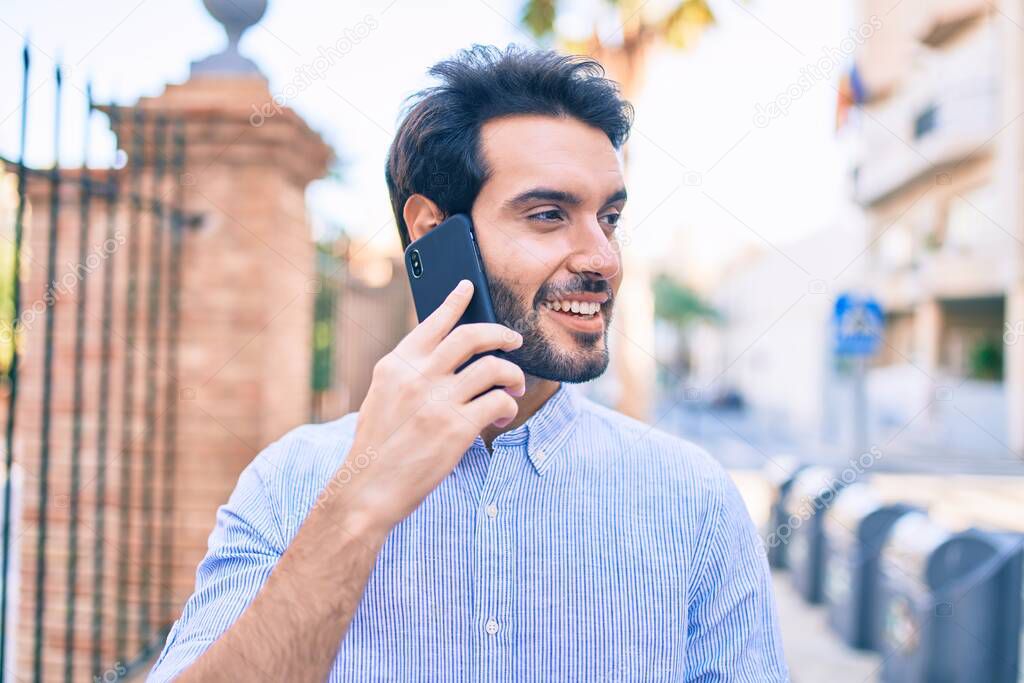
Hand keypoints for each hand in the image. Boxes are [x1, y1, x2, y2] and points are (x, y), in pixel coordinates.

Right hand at [342, 279, 525, 531]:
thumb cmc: (377, 447)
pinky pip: (499, 401)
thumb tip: (442, 354)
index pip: (432, 322)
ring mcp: (438, 400)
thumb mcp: (382, 397)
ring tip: (515, 386)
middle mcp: (417, 376)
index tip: (468, 287)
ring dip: (513, 375)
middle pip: (472, 336)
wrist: (369, 488)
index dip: (455, 301)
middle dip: (501, 334)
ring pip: (494, 367)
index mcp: (396, 365)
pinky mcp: (457, 427)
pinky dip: (507, 406)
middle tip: (514, 340)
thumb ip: (408, 373)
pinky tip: (501, 418)